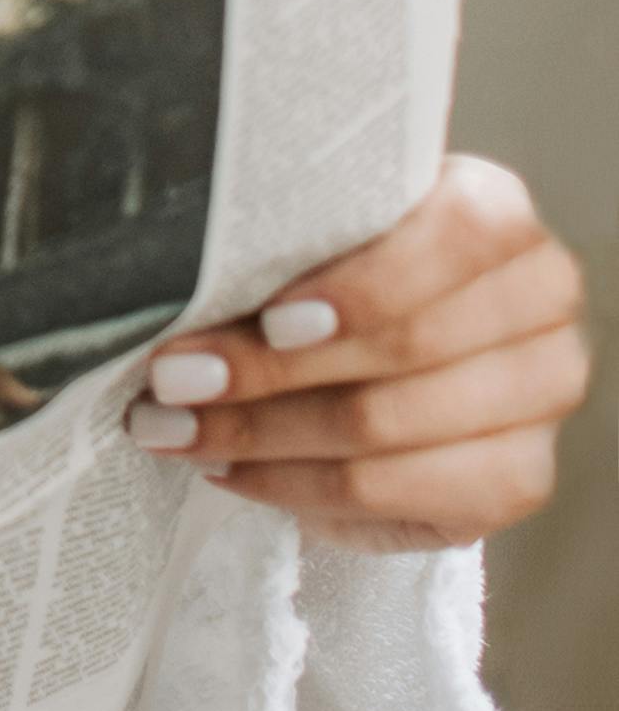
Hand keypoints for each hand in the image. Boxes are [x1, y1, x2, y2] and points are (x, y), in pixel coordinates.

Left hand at [124, 156, 591, 545]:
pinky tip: (229, 470)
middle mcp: (541, 302)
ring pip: (385, 428)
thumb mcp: (311, 242)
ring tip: (174, 430)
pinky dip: (293, 487)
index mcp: (497, 216)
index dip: (364, 283)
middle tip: (171, 381)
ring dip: (261, 435)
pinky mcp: (515, 480)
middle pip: (407, 345)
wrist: (375, 361)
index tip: (267, 317)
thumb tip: (174, 289)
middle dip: (268, 369)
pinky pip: (388, 494)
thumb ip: (276, 248)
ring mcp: (539, 396)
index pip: (457, 236)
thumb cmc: (334, 278)